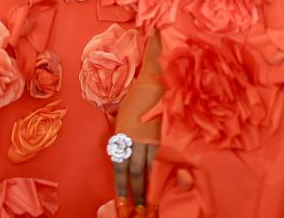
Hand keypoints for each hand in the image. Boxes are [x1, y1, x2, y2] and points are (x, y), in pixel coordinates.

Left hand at [112, 34, 163, 214]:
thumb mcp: (122, 114)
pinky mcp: (166, 136)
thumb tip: (116, 142)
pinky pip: (164, 159)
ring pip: (150, 170)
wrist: (155, 80)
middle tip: (136, 214)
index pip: (119, 168)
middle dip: (135, 196)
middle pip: (134, 174)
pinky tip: (167, 186)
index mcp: (121, 135)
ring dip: (150, 190)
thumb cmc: (137, 97)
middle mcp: (135, 139)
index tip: (121, 205)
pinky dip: (164, 174)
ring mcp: (152, 139)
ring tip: (151, 208)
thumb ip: (120, 132)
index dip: (120, 189)